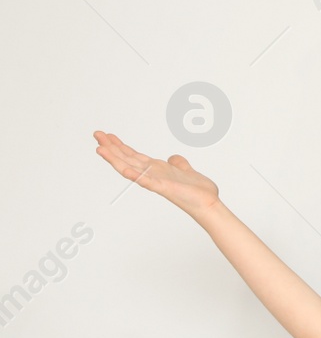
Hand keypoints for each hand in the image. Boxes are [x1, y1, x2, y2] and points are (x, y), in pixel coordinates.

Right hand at [93, 129, 220, 217]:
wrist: (208, 203)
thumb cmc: (197, 191)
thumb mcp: (186, 170)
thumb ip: (178, 163)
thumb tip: (173, 158)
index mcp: (156, 169)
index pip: (134, 155)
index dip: (120, 145)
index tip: (108, 135)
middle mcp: (153, 174)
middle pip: (127, 158)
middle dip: (111, 147)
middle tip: (96, 134)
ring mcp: (156, 181)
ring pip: (130, 168)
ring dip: (115, 159)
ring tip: (100, 149)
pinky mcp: (163, 188)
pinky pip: (147, 182)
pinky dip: (136, 176)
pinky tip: (125, 169)